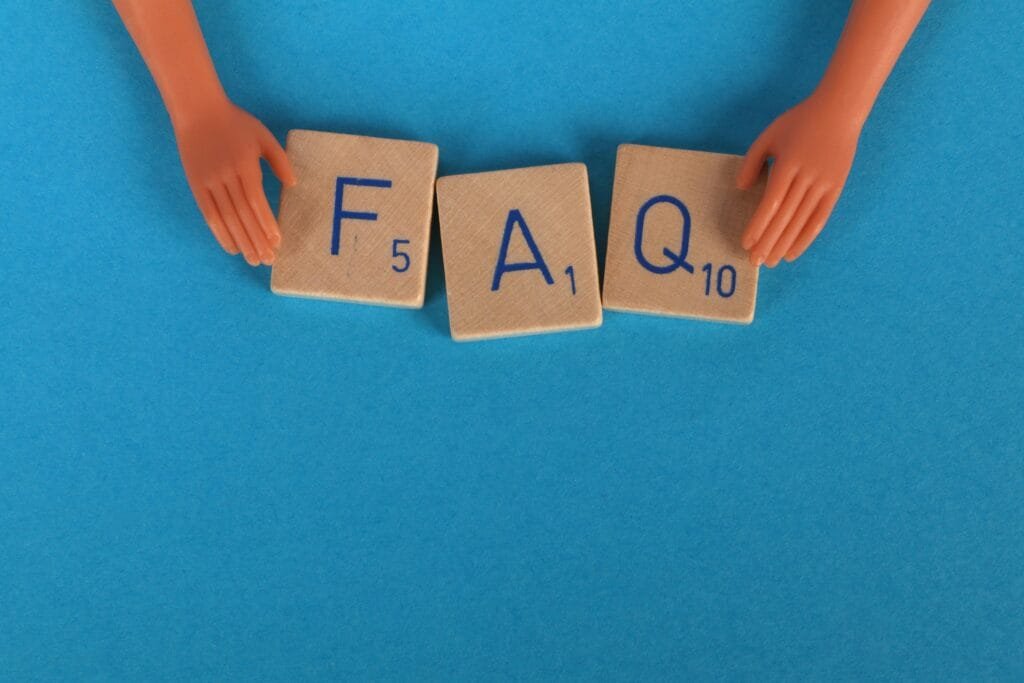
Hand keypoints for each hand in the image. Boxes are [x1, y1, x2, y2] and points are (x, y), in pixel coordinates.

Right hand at [173, 100, 295, 265]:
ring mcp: (209, 181)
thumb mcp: (264, 137)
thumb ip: (280, 161)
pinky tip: (232, 247)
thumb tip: (292, 185)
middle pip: (242, 214)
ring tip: (253, 259)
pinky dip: (220, 233)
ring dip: (241, 241)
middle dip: (257, 239)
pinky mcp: (196, 185)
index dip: (266, 223)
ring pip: (226, 218)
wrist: (198, 110)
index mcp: (245, 164)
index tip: (276, 242)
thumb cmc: (236, 123)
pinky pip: (209, 214)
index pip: (256, 201)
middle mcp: (226, 175)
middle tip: (268, 259)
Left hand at [737, 95, 861, 265]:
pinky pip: (820, 219)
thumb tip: (740, 189)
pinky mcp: (836, 188)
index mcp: (788, 164)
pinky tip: (793, 252)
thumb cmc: (799, 123)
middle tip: (754, 261)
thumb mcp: (769, 135)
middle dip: (768, 242)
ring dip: (784, 244)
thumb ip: (752, 161)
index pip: (771, 203)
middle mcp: (807, 177)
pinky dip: (806, 238)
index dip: (758, 226)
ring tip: (770, 262)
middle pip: (785, 217)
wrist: (839, 112)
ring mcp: (824, 184)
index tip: (746, 243)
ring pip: (801, 222)